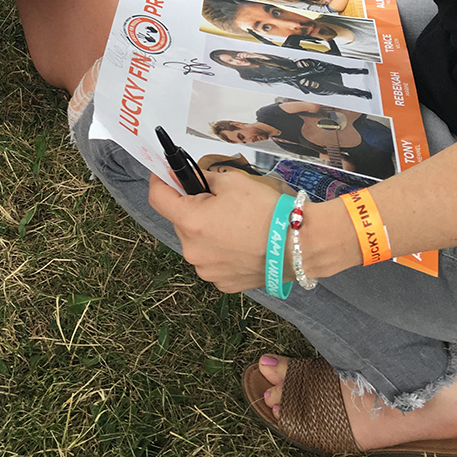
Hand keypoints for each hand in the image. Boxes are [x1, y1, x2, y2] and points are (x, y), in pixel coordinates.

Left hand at [148, 167, 285, 291]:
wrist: (298, 244)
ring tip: (233, 222)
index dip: (159, 180)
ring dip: (205, 230)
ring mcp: (207, 271)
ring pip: (196, 242)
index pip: (158, 198)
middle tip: (216, 198)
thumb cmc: (265, 210)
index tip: (164, 172)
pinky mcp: (223, 284)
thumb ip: (202, 177)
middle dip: (191, 207)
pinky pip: (212, 260)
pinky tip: (240, 242)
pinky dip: (219, 249)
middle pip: (180, 221)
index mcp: (191, 222)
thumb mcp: (232, 181)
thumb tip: (188, 177)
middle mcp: (192, 251)